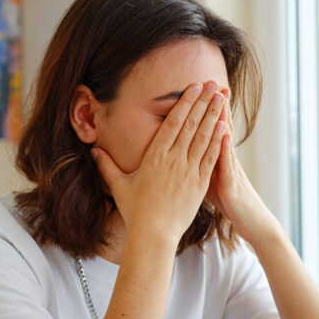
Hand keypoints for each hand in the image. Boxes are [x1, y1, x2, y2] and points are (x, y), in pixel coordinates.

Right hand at [92, 83, 225, 243]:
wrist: (153, 235)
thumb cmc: (135, 211)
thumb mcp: (118, 185)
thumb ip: (106, 165)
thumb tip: (93, 150)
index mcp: (154, 156)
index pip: (172, 122)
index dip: (184, 103)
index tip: (194, 87)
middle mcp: (173, 160)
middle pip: (190, 124)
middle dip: (203, 102)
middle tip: (214, 83)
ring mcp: (188, 171)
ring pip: (203, 137)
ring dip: (214, 115)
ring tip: (222, 97)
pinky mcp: (199, 184)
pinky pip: (211, 157)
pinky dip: (218, 140)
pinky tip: (225, 126)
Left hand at [206, 87, 279, 245]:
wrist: (253, 223)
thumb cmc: (231, 203)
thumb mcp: (214, 181)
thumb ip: (202, 165)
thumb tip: (186, 154)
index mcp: (218, 158)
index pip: (211, 129)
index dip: (205, 110)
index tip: (199, 89)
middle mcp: (227, 160)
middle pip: (220, 129)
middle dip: (216, 106)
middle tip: (212, 82)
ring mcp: (231, 171)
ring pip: (225, 142)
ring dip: (223, 121)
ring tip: (219, 100)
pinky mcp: (232, 187)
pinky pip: (227, 166)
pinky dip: (225, 150)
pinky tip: (224, 136)